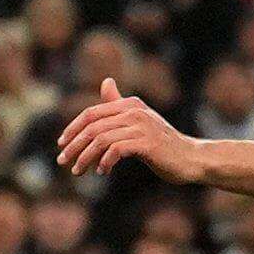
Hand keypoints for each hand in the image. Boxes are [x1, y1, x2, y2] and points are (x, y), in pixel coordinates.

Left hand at [57, 79, 204, 181]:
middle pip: (92, 127)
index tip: (62, 144)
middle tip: (63, 162)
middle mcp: (135, 111)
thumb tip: (106, 81)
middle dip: (74, 146)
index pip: (91, 113)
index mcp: (130, 104)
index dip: (72, 128)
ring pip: (100, 140)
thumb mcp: (139, 120)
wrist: (192, 158)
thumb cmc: (163, 143)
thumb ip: (120, 103)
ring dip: (85, 157)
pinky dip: (105, 162)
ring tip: (78, 171)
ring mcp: (141, 126)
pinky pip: (115, 151)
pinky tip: (102, 172)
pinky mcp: (147, 144)